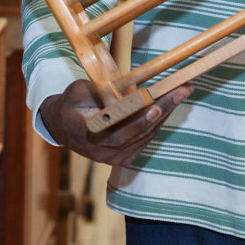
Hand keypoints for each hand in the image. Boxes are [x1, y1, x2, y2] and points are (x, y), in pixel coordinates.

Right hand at [38, 79, 191, 166]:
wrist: (61, 127)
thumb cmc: (71, 104)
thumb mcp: (78, 91)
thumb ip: (100, 90)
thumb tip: (128, 85)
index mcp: (89, 135)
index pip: (119, 130)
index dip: (139, 120)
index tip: (156, 106)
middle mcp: (103, 152)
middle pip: (140, 132)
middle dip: (164, 109)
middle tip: (182, 90)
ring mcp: (115, 158)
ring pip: (146, 135)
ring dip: (165, 113)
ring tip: (181, 92)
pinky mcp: (123, 158)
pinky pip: (145, 139)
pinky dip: (157, 122)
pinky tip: (168, 105)